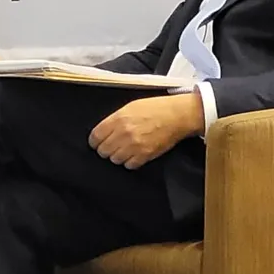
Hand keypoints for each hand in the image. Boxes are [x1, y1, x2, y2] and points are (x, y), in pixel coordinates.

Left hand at [88, 92, 204, 169]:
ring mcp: (134, 145)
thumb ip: (115, 119)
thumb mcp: (130, 107)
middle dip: (106, 149)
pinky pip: (129, 165)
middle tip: (112, 146)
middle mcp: (124, 133)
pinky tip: (134, 155)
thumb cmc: (156, 108)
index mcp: (118, 119)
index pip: (95, 137)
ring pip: (115, 160)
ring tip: (125, 150)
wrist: (177, 115)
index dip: (95, 141)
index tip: (98, 142)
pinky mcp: (145, 155)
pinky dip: (130, 162)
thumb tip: (103, 131)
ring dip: (118, 156)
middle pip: (103, 151)